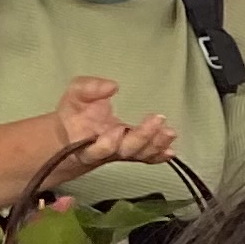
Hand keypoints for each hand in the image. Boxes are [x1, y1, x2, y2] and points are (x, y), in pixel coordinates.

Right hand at [50, 77, 176, 167]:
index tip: (117, 129)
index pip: (96, 150)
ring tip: (169, 132)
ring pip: (140, 154)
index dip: (107, 144)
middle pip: (125, 150)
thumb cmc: (75, 112)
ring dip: (156, 144)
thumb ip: (88, 88)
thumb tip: (110, 86)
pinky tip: (170, 150)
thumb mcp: (75, 94)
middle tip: (155, 121)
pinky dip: (159, 155)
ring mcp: (121, 152)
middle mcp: (106, 151)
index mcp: (85, 141)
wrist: (75, 130)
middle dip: (141, 137)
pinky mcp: (134, 151)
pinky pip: (148, 157)